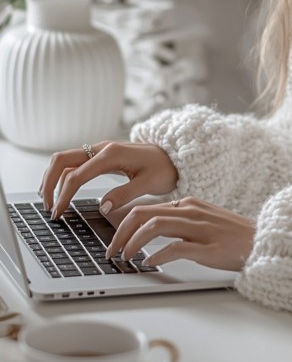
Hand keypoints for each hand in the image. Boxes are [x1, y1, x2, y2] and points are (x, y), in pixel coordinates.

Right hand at [40, 141, 178, 218]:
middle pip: (62, 160)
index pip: (77, 175)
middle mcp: (102, 148)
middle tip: (48, 207)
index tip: (58, 213)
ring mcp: (100, 150)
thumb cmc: (164, 169)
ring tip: (49, 200)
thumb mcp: (149, 184)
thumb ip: (125, 194)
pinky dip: (63, 174)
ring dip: (52, 177)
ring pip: (65, 159)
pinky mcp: (102, 155)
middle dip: (49, 183)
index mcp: (111, 154)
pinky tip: (61, 190)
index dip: (64, 195)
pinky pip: (75, 162)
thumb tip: (102, 207)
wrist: (174, 156)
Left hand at [106, 196, 255, 271]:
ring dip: (133, 243)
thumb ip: (180, 220)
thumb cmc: (233, 236)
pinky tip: (149, 263)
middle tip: (111, 251)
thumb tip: (151, 229)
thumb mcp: (204, 220)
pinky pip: (175, 248)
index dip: (124, 224)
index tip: (114, 239)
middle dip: (121, 232)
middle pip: (144, 214)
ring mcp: (200, 228)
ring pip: (154, 226)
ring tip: (125, 257)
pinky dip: (157, 255)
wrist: (263, 242)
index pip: (146, 208)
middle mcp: (191, 211)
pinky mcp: (208, 247)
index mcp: (189, 203)